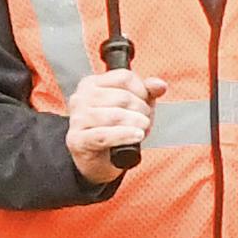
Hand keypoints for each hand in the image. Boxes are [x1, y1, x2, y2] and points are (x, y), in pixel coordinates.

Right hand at [63, 67, 162, 185]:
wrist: (100, 160)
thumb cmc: (116, 128)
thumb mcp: (135, 106)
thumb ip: (148, 92)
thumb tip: (159, 85)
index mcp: (91, 84)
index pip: (124, 77)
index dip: (142, 90)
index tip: (145, 101)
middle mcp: (80, 98)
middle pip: (123, 97)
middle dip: (142, 110)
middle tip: (144, 121)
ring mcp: (77, 119)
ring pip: (115, 116)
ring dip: (136, 124)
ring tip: (141, 130)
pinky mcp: (78, 140)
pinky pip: (105, 135)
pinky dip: (125, 136)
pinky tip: (136, 136)